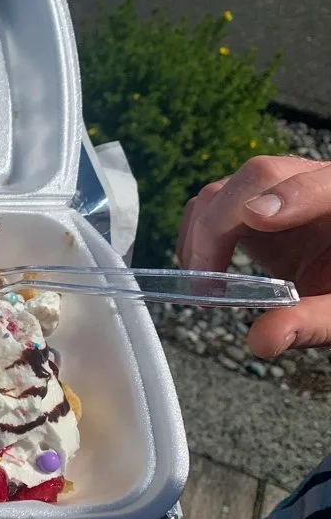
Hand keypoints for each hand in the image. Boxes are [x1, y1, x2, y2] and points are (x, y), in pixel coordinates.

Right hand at [177, 155, 330, 357]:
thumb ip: (311, 322)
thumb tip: (260, 340)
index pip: (318, 183)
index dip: (288, 196)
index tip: (257, 220)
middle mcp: (310, 182)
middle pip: (257, 178)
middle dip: (219, 225)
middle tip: (205, 281)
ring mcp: (277, 188)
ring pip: (226, 189)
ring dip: (202, 233)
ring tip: (202, 283)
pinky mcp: (252, 202)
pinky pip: (214, 204)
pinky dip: (199, 234)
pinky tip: (204, 270)